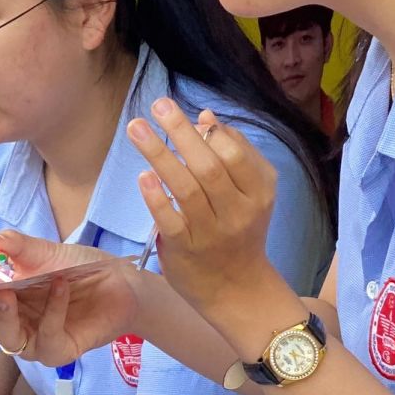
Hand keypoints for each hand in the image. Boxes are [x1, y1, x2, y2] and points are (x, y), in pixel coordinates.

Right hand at [0, 230, 139, 366]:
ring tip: (7, 292)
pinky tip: (58, 287)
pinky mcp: (60, 351)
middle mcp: (16, 323)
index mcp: (5, 299)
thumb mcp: (47, 251)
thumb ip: (17, 246)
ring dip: (5, 315)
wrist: (123, 283)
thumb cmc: (81, 268)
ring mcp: (36, 340)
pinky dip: (52, 312)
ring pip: (9, 338)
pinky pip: (48, 337)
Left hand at [129, 99, 287, 329]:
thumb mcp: (250, 193)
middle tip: (158, 105)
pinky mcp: (185, 250)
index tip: (188, 112)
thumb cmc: (239, 231)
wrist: (237, 289)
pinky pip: (170, 221)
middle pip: (209, 166)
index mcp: (257, 192)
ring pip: (187, 189)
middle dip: (182, 132)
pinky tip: (143, 176)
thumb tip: (206, 118)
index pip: (235, 154)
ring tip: (137, 128)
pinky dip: (156, 198)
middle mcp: (238, 211)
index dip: (212, 132)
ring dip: (160, 155)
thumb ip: (233, 153)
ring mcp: (211, 232)